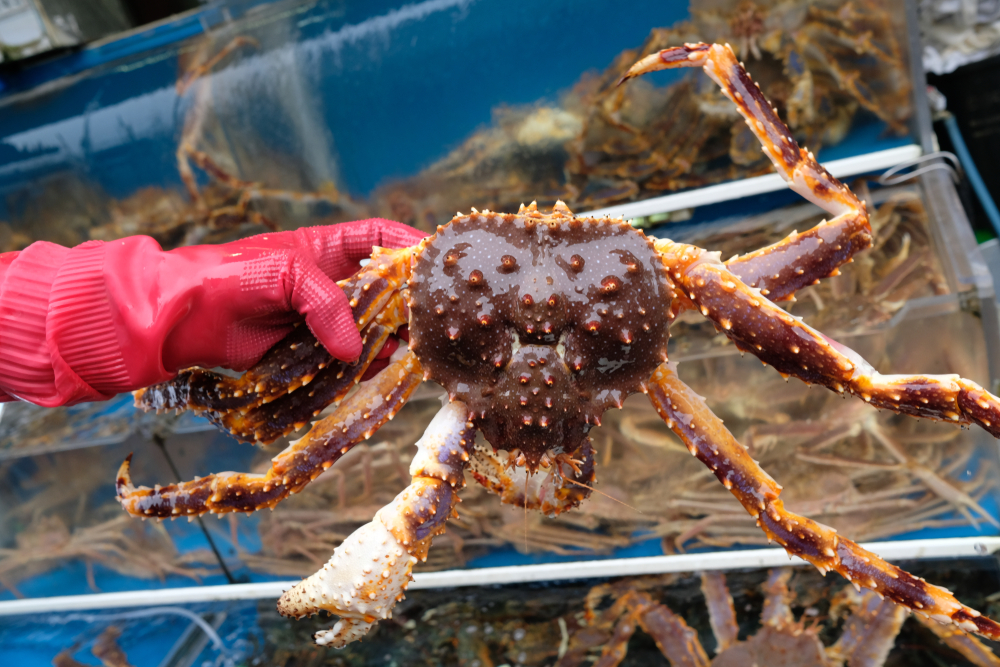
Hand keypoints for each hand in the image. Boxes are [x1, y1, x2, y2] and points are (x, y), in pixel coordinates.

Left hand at [160, 219, 425, 371]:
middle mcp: (333, 285)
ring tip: (397, 347)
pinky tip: (368, 368)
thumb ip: (328, 305)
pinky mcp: (312, 354)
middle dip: (408, 303)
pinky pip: (351, 361)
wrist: (183, 319)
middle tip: (426, 318)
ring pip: (375, 329)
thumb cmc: (232, 278)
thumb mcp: (288, 274)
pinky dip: (364, 367)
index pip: (381, 238)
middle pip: (387, 290)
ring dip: (389, 339)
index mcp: (329, 251)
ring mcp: (324, 321)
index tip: (439, 260)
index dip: (411, 246)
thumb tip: (355, 349)